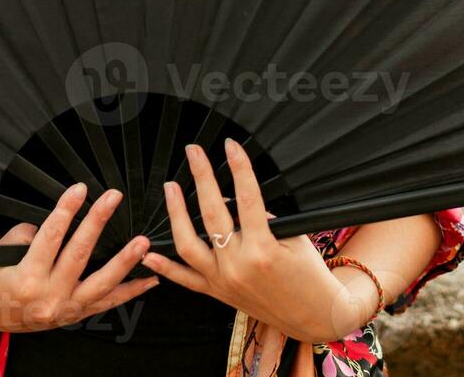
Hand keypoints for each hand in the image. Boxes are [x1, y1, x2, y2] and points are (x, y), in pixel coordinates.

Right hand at [0, 182, 158, 332]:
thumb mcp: (3, 252)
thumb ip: (32, 236)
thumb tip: (60, 224)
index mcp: (27, 278)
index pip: (51, 235)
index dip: (67, 209)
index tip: (80, 188)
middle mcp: (48, 297)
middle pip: (79, 254)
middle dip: (98, 222)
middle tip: (113, 198)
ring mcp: (64, 310)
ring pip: (101, 284)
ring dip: (125, 261)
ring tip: (143, 242)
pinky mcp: (74, 316)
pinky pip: (107, 303)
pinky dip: (129, 291)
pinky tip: (148, 279)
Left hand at [138, 138, 359, 343]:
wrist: (315, 316)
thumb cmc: (310, 276)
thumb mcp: (295, 239)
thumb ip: (265, 219)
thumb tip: (238, 200)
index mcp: (263, 250)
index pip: (247, 199)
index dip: (239, 168)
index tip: (231, 146)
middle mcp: (239, 266)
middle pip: (212, 214)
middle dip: (201, 178)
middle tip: (194, 153)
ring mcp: (224, 282)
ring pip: (188, 246)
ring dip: (176, 214)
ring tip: (171, 188)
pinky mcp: (218, 294)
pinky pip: (186, 280)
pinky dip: (165, 268)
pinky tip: (148, 253)